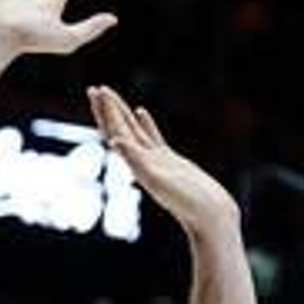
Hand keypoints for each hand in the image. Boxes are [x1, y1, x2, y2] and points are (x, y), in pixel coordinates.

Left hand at [87, 86, 238, 235]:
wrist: (208, 215)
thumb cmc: (185, 200)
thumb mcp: (157, 178)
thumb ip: (136, 159)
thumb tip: (114, 141)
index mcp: (137, 162)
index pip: (117, 130)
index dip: (106, 111)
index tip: (96, 90)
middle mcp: (142, 160)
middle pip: (120, 128)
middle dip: (107, 109)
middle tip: (94, 89)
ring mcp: (155, 159)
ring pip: (134, 130)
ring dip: (121, 113)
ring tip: (110, 96)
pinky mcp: (169, 160)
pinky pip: (152, 137)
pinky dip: (145, 123)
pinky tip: (140, 112)